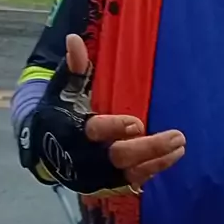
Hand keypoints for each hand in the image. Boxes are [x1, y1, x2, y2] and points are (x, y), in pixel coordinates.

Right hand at [66, 34, 185, 188]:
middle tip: (177, 137)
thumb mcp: (63, 89)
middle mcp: (88, 157)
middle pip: (120, 156)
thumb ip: (74, 67)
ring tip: (180, 147)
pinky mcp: (107, 184)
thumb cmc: (58, 112)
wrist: (43, 149)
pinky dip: (152, 169)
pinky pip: (133, 180)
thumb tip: (74, 39)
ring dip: (157, 160)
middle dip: (148, 148)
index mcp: (75, 130)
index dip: (115, 128)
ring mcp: (99, 174)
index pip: (97, 131)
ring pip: (130, 172)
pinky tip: (171, 157)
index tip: (137, 124)